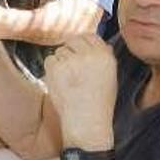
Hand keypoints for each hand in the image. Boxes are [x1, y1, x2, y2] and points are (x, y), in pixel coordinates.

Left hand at [43, 35, 116, 150]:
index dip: (83, 45)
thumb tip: (98, 43)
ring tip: (68, 81)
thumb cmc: (98, 103)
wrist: (87, 122)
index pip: (90, 37)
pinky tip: (59, 83)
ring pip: (60, 51)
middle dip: (70, 52)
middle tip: (70, 69)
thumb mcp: (110, 77)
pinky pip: (49, 60)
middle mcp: (90, 55)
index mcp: (106, 56)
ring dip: (60, 62)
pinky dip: (51, 69)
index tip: (79, 54)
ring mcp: (72, 61)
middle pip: (73, 40)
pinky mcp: (56, 68)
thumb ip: (103, 58)